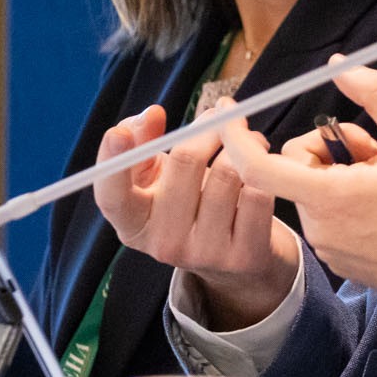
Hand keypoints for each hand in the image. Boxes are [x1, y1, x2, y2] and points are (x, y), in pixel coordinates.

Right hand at [90, 105, 297, 327]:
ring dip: (244, 143)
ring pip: (227, 173)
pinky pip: (258, 194)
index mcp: (134, 224)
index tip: (118, 132)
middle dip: (209, 127)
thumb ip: (143, 141)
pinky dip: (265, 169)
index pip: (112, 197)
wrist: (236, 261)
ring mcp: (205, 254)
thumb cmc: (190, 204)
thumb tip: (151, 115)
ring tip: (249, 139)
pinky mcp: (245, 257)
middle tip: (222, 114)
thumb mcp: (157, 176)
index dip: (112, 163)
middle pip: (185, 163)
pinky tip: (264, 165)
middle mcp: (164, 244)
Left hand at [222, 62, 376, 307]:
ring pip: (315, 191)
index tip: (231, 112)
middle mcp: (320, 226)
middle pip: (298, 169)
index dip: (236, 137)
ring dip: (342, 176)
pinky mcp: (341, 261)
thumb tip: (342, 66)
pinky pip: (328, 216)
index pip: (258, 167)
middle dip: (331, 150)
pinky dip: (348, 201)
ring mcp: (329, 247)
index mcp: (331, 196)